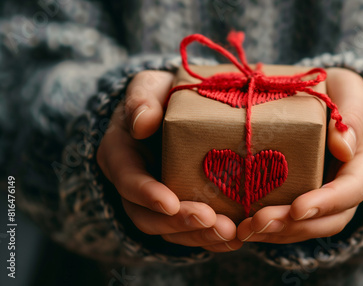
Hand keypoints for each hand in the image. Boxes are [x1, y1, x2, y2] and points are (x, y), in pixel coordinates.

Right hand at [97, 70, 241, 251]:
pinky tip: (236, 237)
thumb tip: (142, 123)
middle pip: (148, 216)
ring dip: (200, 237)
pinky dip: (212, 238)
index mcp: (120, 155)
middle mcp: (134, 185)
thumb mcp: (149, 87)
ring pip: (171, 230)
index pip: (127, 179)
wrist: (176, 109)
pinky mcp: (181, 207)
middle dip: (180, 223)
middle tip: (212, 221)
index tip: (170, 203)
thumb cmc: (161, 94)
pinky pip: (191, 231)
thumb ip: (142, 99)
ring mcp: (157, 200)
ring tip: (231, 235)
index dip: (146, 194)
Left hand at [237, 68, 362, 242]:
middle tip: (259, 223)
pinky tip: (247, 227)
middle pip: (331, 218)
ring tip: (246, 231)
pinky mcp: (311, 195)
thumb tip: (344, 147)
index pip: (353, 188)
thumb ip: (351, 114)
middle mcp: (353, 183)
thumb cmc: (343, 91)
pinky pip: (297, 221)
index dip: (327, 202)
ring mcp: (333, 194)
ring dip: (280, 232)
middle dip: (295, 225)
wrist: (336, 98)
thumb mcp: (351, 91)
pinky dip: (274, 228)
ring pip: (313, 225)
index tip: (297, 208)